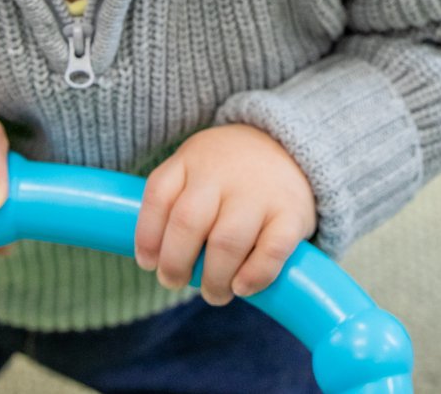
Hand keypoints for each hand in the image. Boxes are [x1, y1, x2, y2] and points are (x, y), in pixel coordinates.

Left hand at [133, 124, 316, 304]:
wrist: (293, 147)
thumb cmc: (230, 172)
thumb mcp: (196, 166)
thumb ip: (173, 201)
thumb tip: (153, 259)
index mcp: (194, 159)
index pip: (159, 196)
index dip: (147, 236)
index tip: (148, 263)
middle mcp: (224, 172)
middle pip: (188, 223)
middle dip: (175, 264)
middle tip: (175, 282)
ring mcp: (260, 191)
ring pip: (226, 242)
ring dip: (214, 279)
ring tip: (214, 292)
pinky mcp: (292, 213)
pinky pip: (271, 251)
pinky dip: (253, 276)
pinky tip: (242, 287)